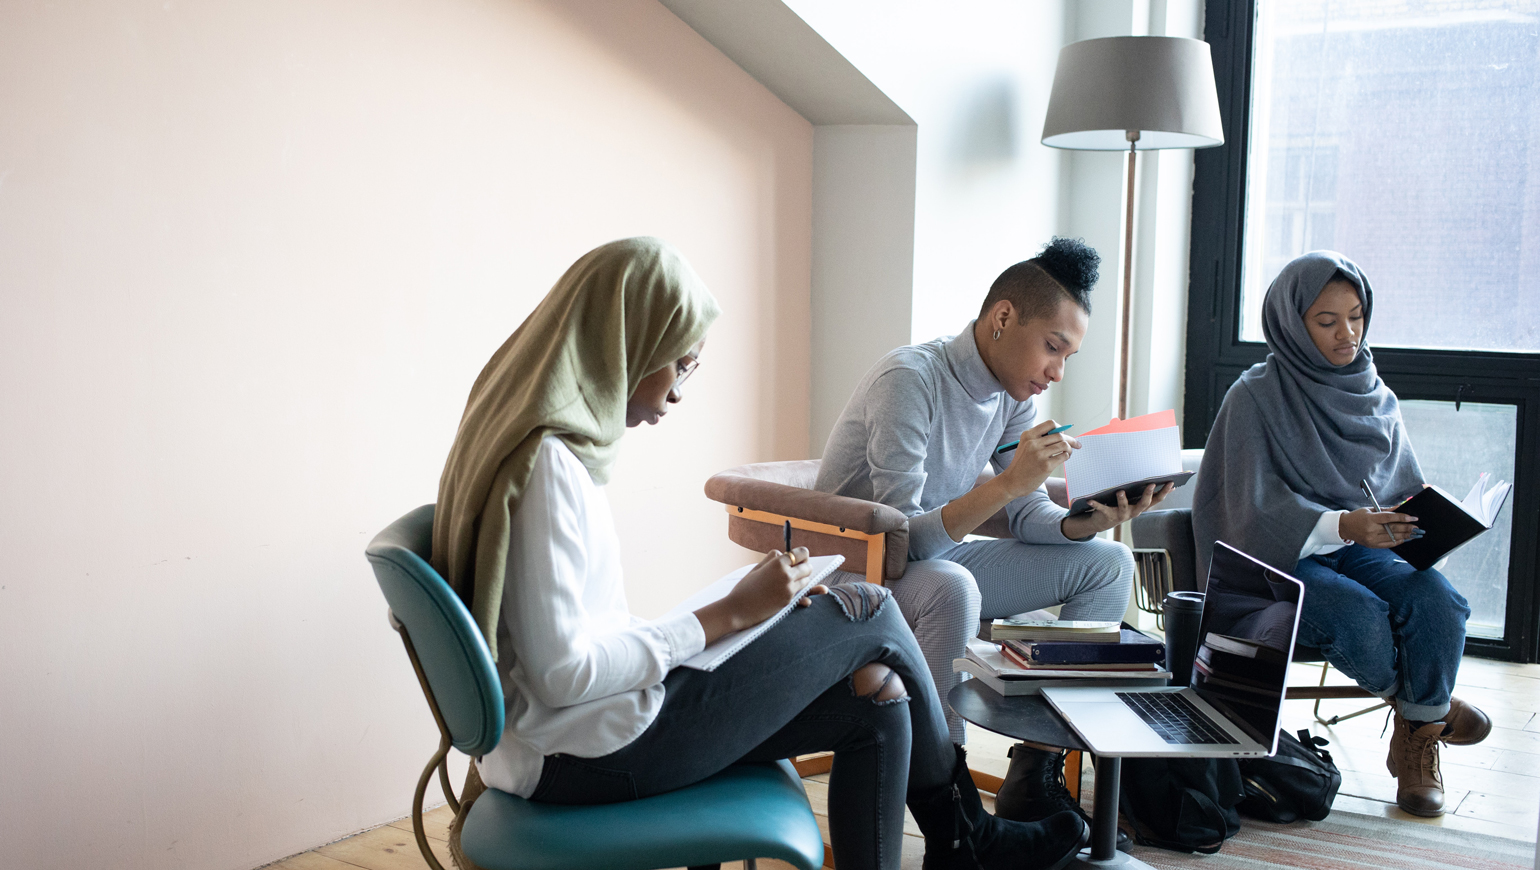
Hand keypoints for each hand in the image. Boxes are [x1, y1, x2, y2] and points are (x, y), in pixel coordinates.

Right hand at [694, 548, 821, 643]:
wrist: (737, 609)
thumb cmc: (744, 588)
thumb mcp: (757, 568)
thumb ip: (771, 559)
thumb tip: (782, 553)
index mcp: (777, 563)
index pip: (802, 553)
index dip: (802, 555)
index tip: (799, 559)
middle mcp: (786, 574)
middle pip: (808, 567)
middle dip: (804, 568)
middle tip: (797, 570)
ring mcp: (789, 589)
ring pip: (807, 580)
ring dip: (802, 580)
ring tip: (792, 581)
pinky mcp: (788, 601)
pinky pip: (802, 594)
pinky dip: (801, 593)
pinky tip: (798, 595)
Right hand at [997, 420, 1081, 498]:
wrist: (1013, 481)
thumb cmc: (1022, 464)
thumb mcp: (1025, 446)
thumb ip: (1039, 439)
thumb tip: (1062, 434)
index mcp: (1028, 435)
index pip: (1050, 424)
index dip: (1060, 428)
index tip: (1063, 434)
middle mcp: (1033, 443)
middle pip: (1060, 435)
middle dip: (1070, 440)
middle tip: (1075, 445)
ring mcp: (1039, 454)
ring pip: (1064, 445)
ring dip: (1069, 449)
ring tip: (1068, 453)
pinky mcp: (1046, 465)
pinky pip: (1064, 456)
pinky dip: (1066, 456)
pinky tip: (1063, 459)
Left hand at [1060, 483, 1173, 538]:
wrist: (1104, 521)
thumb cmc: (1122, 507)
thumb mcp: (1136, 501)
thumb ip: (1150, 495)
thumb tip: (1170, 486)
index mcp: (1141, 507)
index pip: (1157, 500)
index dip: (1165, 492)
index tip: (1171, 482)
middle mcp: (1133, 512)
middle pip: (1143, 504)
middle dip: (1147, 495)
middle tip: (1151, 484)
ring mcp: (1121, 514)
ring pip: (1123, 507)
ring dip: (1122, 499)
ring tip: (1120, 491)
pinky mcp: (1107, 514)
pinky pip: (1102, 509)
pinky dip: (1096, 504)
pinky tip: (1090, 500)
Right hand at [1339, 508, 1419, 548]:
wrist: (1344, 527)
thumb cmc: (1357, 516)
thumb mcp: (1369, 510)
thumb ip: (1385, 510)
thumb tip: (1400, 507)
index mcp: (1370, 519)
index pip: (1389, 518)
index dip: (1402, 518)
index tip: (1413, 518)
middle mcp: (1371, 530)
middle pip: (1393, 529)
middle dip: (1407, 528)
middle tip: (1417, 527)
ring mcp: (1372, 539)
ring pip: (1393, 537)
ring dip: (1406, 536)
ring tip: (1415, 534)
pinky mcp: (1372, 545)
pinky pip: (1388, 544)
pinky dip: (1398, 541)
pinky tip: (1405, 539)